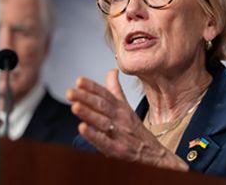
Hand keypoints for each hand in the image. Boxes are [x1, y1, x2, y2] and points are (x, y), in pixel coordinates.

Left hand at [66, 69, 187, 170]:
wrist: (154, 154)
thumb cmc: (135, 129)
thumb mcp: (126, 107)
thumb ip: (115, 89)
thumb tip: (112, 70)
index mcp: (120, 107)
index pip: (105, 94)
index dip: (92, 87)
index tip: (79, 81)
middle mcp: (120, 118)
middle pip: (102, 106)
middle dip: (85, 98)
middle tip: (70, 92)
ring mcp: (119, 134)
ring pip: (102, 122)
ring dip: (89, 114)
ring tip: (75, 106)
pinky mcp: (118, 150)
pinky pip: (104, 142)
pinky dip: (93, 135)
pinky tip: (82, 128)